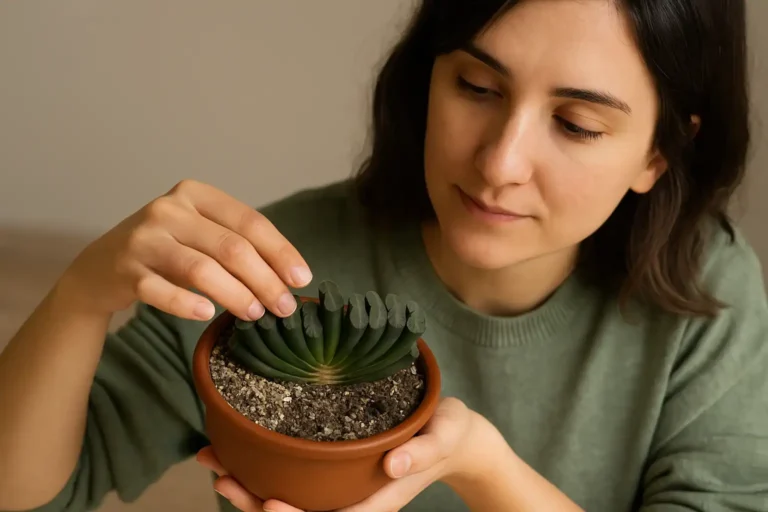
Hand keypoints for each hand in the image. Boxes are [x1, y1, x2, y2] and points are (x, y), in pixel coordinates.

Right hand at [60, 179, 311, 320]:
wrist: (100, 267)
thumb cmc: (165, 250)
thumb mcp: (200, 234)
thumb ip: (237, 244)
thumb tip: (289, 277)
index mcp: (196, 195)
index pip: (250, 222)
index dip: (280, 252)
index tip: (301, 279)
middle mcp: (169, 209)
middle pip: (230, 247)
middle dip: (265, 280)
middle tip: (284, 308)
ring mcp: (144, 238)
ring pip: (201, 269)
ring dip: (235, 295)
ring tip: (255, 314)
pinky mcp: (125, 268)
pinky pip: (161, 290)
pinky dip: (186, 304)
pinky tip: (206, 314)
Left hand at [197, 397, 486, 511]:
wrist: (452, 434)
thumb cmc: (449, 434)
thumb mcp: (443, 437)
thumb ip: (423, 453)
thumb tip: (394, 465)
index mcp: (376, 500)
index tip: (268, 502)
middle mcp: (352, 499)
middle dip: (255, 502)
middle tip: (222, 477)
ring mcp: (340, 486)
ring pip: (289, 496)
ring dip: (249, 484)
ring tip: (215, 462)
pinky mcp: (334, 468)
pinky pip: (294, 474)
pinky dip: (264, 465)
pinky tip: (240, 448)